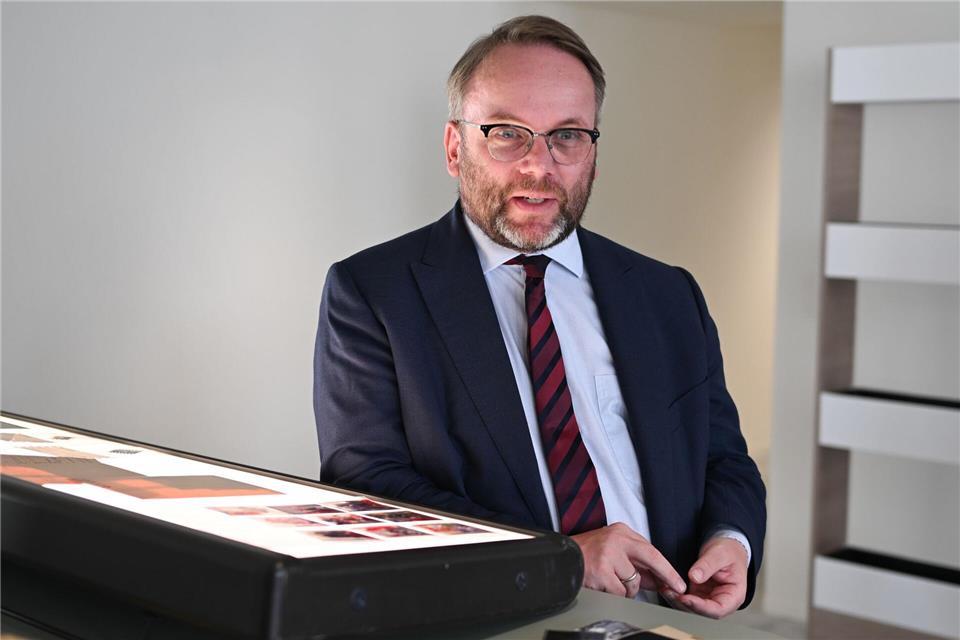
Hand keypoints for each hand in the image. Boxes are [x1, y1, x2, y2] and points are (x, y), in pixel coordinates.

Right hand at [571, 523, 686, 598]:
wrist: (561, 558)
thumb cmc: (587, 555)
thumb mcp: (613, 551)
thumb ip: (635, 563)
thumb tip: (658, 580)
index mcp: (621, 531)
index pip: (651, 549)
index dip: (666, 567)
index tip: (677, 580)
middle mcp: (616, 539)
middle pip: (651, 558)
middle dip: (667, 574)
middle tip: (676, 587)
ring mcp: (609, 554)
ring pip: (633, 582)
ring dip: (626, 590)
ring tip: (610, 582)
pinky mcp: (602, 571)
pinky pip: (619, 592)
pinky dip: (614, 594)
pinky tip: (603, 585)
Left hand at [665, 536, 747, 618]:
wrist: (725, 546)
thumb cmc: (729, 552)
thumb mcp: (720, 554)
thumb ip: (708, 565)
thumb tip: (694, 576)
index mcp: (734, 595)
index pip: (718, 609)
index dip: (701, 607)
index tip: (685, 598)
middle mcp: (721, 600)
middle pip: (702, 611)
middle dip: (684, 603)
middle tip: (670, 591)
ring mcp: (708, 597)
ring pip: (691, 606)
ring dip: (677, 600)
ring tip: (665, 587)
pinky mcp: (698, 593)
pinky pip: (686, 598)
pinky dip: (675, 594)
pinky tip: (666, 586)